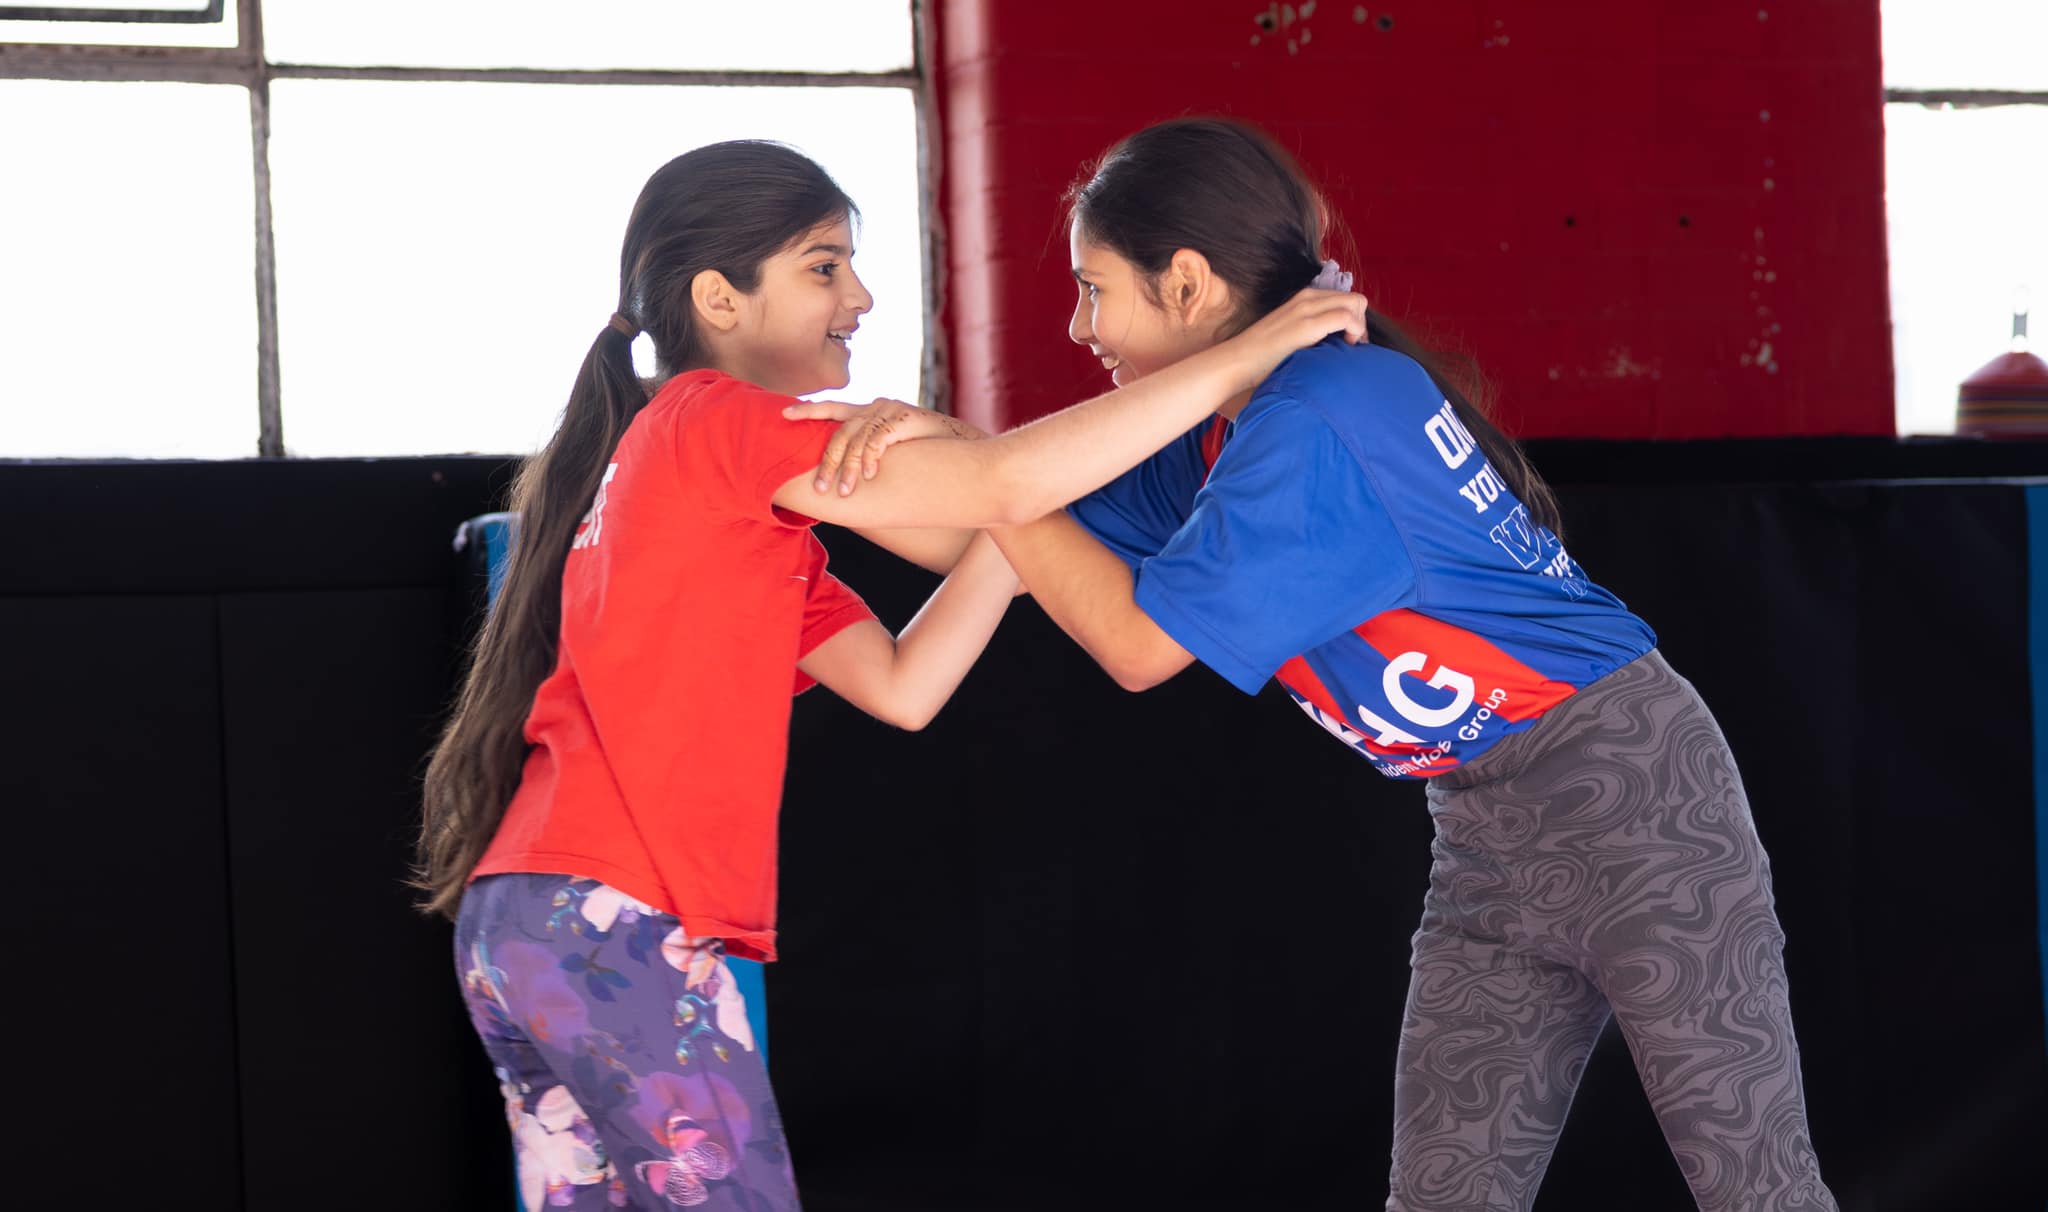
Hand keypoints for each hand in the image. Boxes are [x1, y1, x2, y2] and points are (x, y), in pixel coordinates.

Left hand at [781, 397, 989, 495]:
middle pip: (840, 430)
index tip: (783, 413)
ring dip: (849, 468)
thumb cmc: (927, 457)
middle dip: (828, 461)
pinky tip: (869, 476)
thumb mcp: (892, 456)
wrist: (965, 451)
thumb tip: (844, 479)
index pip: (833, 408)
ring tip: (846, 492)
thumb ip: (869, 458)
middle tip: (820, 487)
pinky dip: (871, 458)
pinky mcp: (905, 418)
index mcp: (870, 413)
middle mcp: (877, 407)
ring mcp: (891, 411)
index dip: (808, 410)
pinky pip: (878, 439)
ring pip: (857, 438)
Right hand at [1222, 286, 1370, 390]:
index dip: (1355, 319)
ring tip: (1347, 349)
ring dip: (1359, 327)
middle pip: (1355, 298)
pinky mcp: (1306, 324)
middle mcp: (1306, 298)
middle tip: (1352, 347)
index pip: (1345, 298)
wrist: (1236, 362)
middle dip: (1361, 322)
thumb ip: (1311, 332)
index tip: (1349, 343)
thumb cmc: (1261, 358)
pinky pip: (1347, 317)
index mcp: (1303, 299)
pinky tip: (1345, 348)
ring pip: (1355, 303)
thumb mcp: (1290, 337)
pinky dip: (1355, 332)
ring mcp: (1306, 309)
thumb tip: (1336, 343)